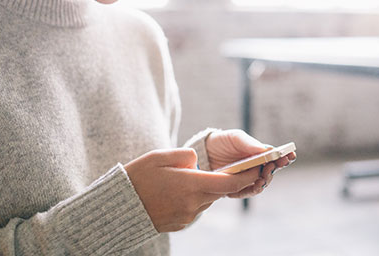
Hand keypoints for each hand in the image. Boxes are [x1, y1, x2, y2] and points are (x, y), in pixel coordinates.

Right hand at [124, 148, 259, 231]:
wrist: (119, 207)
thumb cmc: (138, 177)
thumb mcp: (160, 156)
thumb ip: (185, 155)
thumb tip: (198, 160)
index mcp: (191, 184)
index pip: (229, 182)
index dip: (247, 175)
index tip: (258, 168)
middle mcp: (193, 203)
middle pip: (220, 191)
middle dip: (229, 180)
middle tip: (232, 168)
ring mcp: (187, 216)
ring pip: (208, 199)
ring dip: (207, 188)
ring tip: (190, 177)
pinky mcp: (181, 223)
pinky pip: (196, 208)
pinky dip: (195, 198)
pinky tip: (179, 191)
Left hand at [206, 129, 296, 198]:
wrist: (202, 152)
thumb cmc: (222, 142)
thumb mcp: (235, 138)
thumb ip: (249, 143)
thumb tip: (266, 149)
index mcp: (259, 154)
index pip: (276, 157)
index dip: (285, 157)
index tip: (290, 155)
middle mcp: (255, 168)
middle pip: (270, 172)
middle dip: (274, 169)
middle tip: (273, 165)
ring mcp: (245, 179)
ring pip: (260, 184)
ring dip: (264, 181)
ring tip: (262, 177)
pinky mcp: (234, 188)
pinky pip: (245, 192)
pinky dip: (250, 190)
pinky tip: (252, 185)